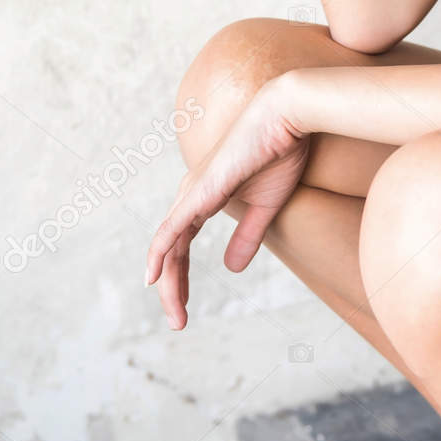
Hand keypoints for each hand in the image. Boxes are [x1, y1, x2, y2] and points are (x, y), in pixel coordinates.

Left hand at [144, 76, 312, 329]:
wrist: (286, 117)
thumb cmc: (280, 152)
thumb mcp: (266, 206)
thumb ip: (248, 235)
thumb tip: (231, 269)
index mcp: (203, 199)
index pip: (181, 247)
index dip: (180, 279)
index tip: (182, 309)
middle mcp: (190, 197)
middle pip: (170, 253)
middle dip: (172, 290)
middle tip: (178, 323)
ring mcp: (192, 194)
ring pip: (168, 248)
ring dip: (168, 284)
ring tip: (174, 315)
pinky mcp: (200, 192)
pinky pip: (173, 231)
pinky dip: (160, 255)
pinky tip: (153, 278)